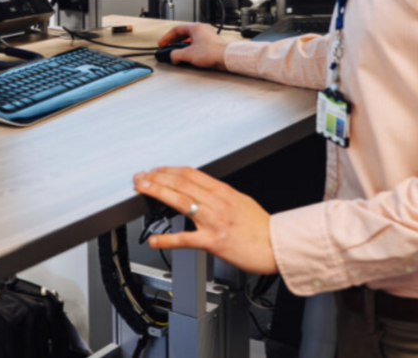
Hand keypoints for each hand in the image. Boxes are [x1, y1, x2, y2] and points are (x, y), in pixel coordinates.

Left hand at [133, 167, 277, 275]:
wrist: (278, 246)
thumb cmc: (262, 228)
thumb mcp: (242, 201)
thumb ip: (221, 196)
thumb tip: (204, 191)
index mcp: (224, 192)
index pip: (191, 174)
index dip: (170, 170)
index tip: (156, 170)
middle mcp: (218, 203)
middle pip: (182, 183)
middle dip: (157, 177)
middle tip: (140, 176)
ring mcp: (215, 221)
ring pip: (181, 202)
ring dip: (158, 193)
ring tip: (142, 189)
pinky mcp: (214, 242)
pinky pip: (186, 239)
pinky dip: (167, 239)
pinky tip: (154, 240)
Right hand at [158, 23, 237, 69]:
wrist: (226, 58)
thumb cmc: (212, 53)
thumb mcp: (188, 54)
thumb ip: (176, 55)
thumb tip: (172, 57)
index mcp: (195, 28)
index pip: (176, 29)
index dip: (167, 37)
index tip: (162, 43)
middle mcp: (201, 30)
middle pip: (183, 34)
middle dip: (173, 42)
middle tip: (168, 47)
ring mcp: (207, 36)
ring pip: (190, 39)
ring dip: (181, 46)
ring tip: (177, 53)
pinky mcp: (210, 44)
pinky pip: (196, 44)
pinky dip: (189, 49)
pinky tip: (188, 56)